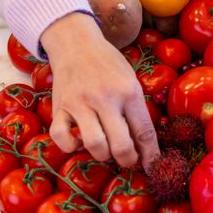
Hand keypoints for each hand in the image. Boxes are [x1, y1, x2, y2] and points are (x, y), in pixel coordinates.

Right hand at [40, 13, 158, 170]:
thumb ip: (136, 110)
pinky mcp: (59, 107)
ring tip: (106, 150)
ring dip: (103, 156)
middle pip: (121, 146)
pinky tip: (78, 141)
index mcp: (128, 91)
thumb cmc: (108, 64)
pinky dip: (71, 146)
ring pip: (95, 145)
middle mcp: (105, 98)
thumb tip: (145, 146)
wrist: (76, 44)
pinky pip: (62, 138)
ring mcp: (80, 104)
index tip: (154, 168)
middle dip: (128, 161)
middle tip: (128, 161)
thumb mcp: (130, 80)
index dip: (151, 155)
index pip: (144, 131)